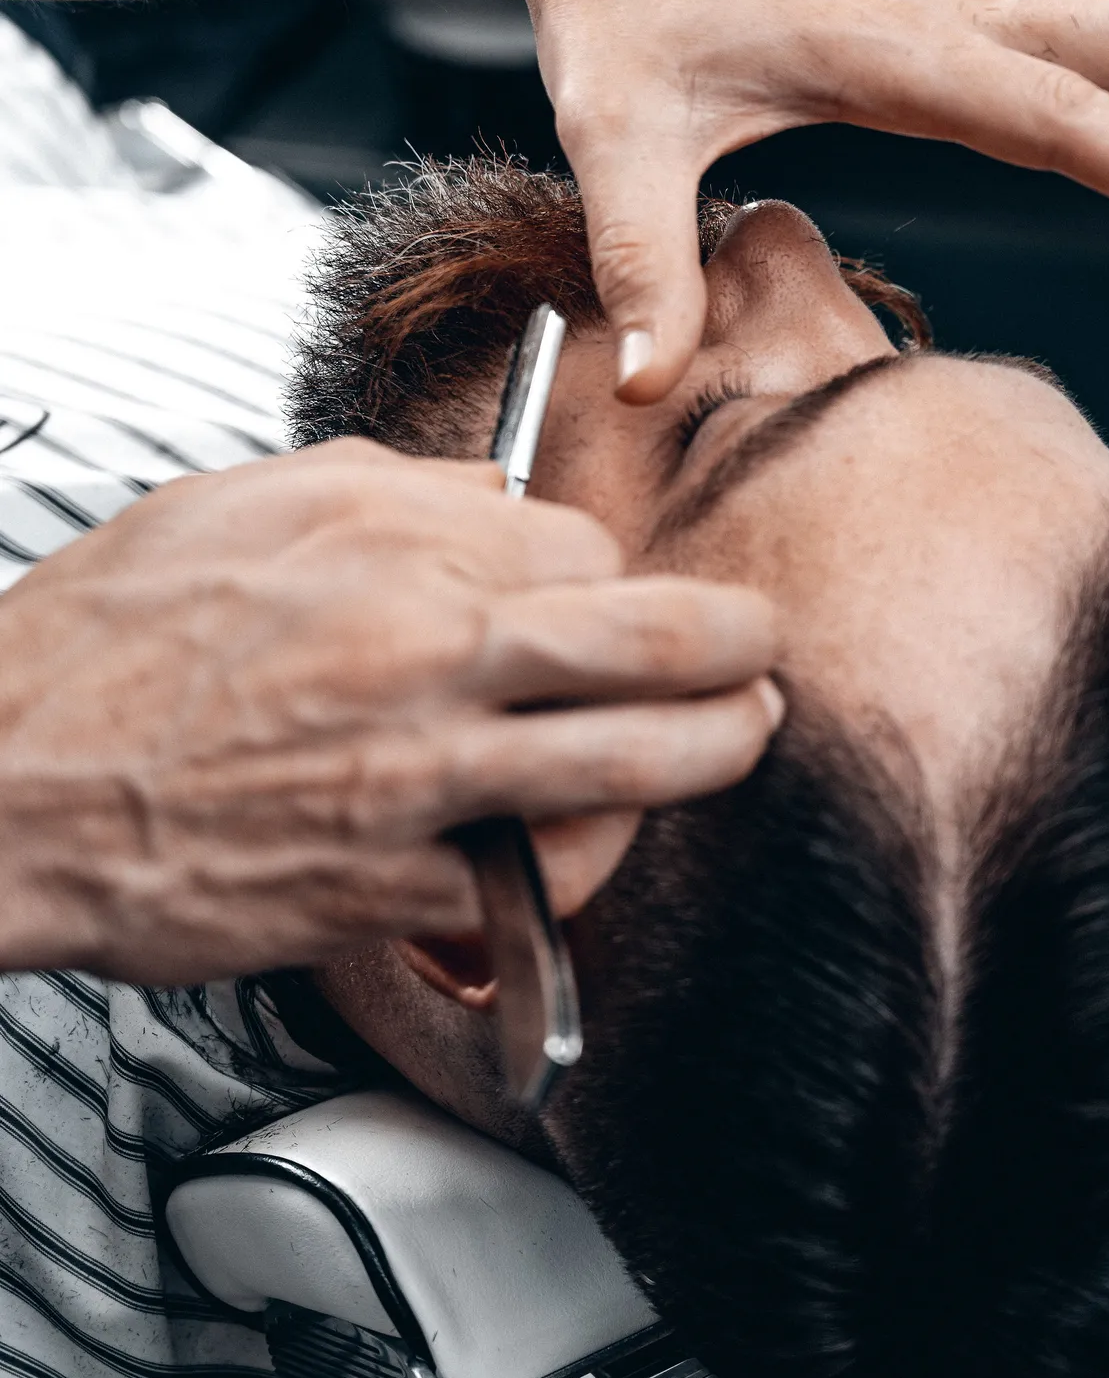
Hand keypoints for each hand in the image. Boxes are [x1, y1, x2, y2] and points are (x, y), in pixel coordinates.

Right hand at [0, 441, 778, 982]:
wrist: (2, 783)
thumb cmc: (105, 644)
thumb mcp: (242, 502)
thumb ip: (393, 488)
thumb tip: (496, 492)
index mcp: (390, 546)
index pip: (579, 550)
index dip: (610, 575)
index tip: (612, 594)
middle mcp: (424, 656)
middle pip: (653, 641)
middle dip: (741, 646)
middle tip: (765, 654)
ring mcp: (418, 781)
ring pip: (627, 769)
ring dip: (706, 757)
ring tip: (734, 744)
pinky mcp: (391, 889)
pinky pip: (531, 887)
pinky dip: (571, 871)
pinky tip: (581, 853)